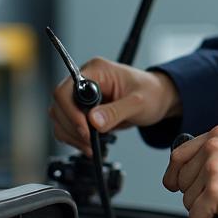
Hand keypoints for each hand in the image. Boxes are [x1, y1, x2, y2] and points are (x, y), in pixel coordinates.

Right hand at [49, 58, 181, 156]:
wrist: (158, 99)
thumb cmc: (151, 92)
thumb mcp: (138, 103)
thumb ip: (116, 112)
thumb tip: (94, 121)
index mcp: (96, 70)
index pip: (66, 90)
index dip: (70, 112)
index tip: (85, 129)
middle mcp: (85, 80)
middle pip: (59, 105)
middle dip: (72, 127)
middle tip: (89, 141)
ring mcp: (82, 96)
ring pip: (59, 118)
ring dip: (71, 135)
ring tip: (89, 146)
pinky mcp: (83, 110)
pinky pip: (67, 126)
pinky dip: (74, 138)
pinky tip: (88, 145)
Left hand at [162, 125, 217, 217]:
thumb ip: (217, 154)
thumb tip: (194, 172)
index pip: (179, 155)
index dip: (174, 175)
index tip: (175, 185)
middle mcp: (213, 148)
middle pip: (182, 181)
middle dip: (195, 197)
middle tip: (215, 203)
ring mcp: (214, 170)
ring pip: (188, 201)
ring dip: (202, 212)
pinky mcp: (216, 193)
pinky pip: (195, 217)